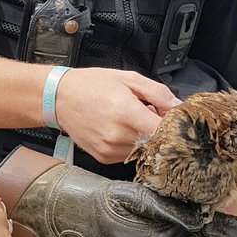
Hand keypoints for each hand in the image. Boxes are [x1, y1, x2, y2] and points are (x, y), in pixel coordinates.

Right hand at [54, 67, 178, 163]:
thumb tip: (177, 106)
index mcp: (126, 112)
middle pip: (155, 142)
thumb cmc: (90, 86)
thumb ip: (157, 93)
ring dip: (145, 138)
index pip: (164, 130)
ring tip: (132, 121)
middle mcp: (117, 135)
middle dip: (159, 130)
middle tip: (150, 115)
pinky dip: (131, 144)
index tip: (173, 120)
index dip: (174, 126)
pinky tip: (121, 129)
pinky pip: (128, 155)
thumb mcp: (127, 78)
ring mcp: (109, 149)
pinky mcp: (103, 157)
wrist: (59, 98)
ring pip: (143, 151)